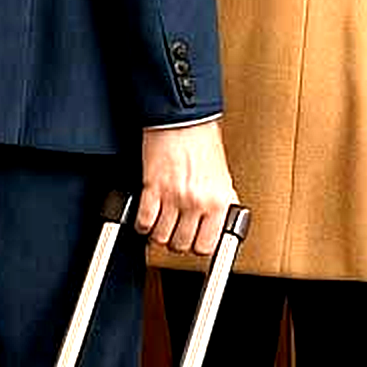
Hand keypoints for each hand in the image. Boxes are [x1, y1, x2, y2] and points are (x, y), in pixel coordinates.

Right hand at [138, 120, 237, 254]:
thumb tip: (219, 225)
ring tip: (162, 223)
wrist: (184, 119)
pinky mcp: (152, 188)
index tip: (195, 244)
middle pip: (181, 245)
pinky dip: (143, 224)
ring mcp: (174, 196)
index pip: (208, 246)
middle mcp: (197, 201)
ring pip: (160, 237)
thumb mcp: (223, 177)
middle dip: (176, 241)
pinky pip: (144, 222)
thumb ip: (221, 204)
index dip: (199, 247)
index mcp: (218, 201)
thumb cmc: (203, 143)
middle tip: (176, 231)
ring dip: (158, 234)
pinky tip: (148, 217)